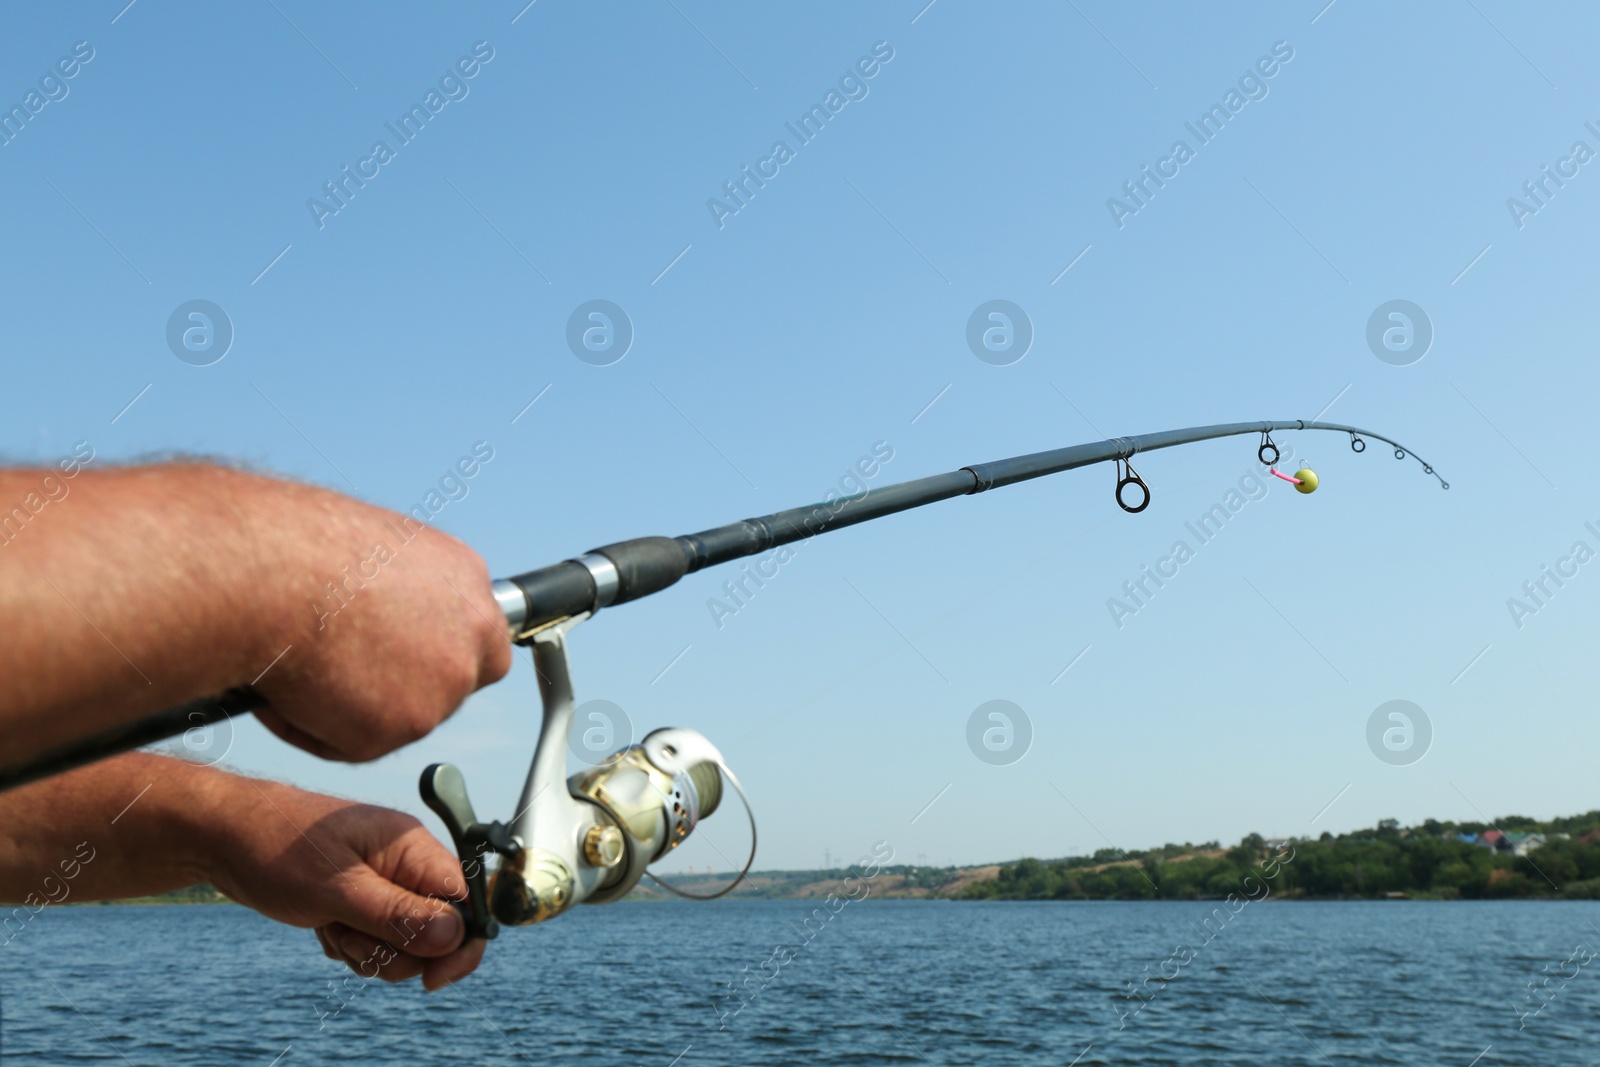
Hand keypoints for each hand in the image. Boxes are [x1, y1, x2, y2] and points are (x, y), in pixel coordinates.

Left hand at [201, 775, 484, 989]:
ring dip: (369, 950)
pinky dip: (353, 945)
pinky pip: (377, 939)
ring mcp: (384, 880)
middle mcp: (406, 862)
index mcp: (412, 846)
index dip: (460, 944)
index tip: (432, 981)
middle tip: (353, 941)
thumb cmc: (277, 848)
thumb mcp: (337, 889)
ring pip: (405, 941)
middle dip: (398, 952)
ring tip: (331, 929)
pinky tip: (324, 928)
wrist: (225, 836)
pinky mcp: (362, 897)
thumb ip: (398, 915)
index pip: (464, 900)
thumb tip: (455, 937)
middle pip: (437, 930)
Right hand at [235, 470, 513, 761]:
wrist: (277, 574)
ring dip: (348, 706)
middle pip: (450, 684)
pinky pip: (347, 744)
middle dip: (403, 689)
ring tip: (300, 662)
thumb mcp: (377, 550)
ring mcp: (444, 687)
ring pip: (393, 718)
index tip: (408, 659)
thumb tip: (383, 616)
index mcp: (467, 582)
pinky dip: (309, 727)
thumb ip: (402, 591)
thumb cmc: (303, 547)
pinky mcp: (403, 727)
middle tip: (343, 672)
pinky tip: (287, 686)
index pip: (481, 638)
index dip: (443, 655)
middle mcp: (471, 636)